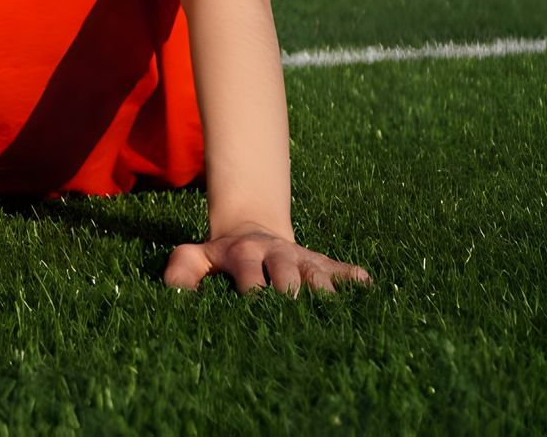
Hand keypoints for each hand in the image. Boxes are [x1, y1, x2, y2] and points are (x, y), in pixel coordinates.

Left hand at [165, 227, 371, 295]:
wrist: (251, 230)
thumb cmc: (220, 255)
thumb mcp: (194, 256)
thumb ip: (181, 272)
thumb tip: (177, 296)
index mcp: (244, 255)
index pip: (250, 275)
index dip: (254, 292)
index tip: (256, 310)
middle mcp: (276, 254)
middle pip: (288, 273)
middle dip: (292, 293)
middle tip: (297, 317)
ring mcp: (301, 257)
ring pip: (317, 273)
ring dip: (325, 291)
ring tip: (334, 312)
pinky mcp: (320, 262)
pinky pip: (341, 268)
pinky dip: (354, 277)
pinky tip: (369, 286)